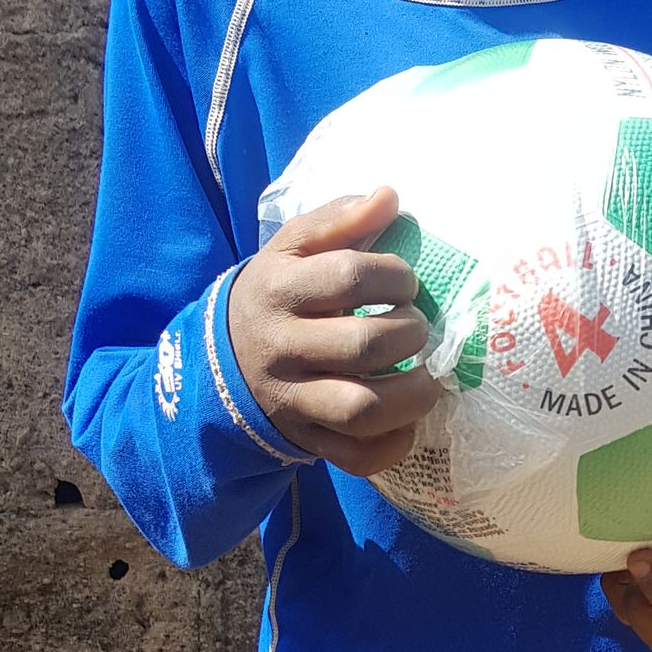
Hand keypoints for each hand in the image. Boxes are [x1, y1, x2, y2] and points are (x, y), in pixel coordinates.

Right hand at [226, 186, 441, 476]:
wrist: (221, 360)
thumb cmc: (277, 294)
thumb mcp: (292, 249)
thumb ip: (339, 221)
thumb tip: (389, 196)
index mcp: (279, 290)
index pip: (349, 277)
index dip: (394, 276)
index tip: (405, 283)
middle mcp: (281, 348)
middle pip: (363, 345)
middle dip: (410, 332)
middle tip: (418, 327)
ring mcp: (293, 400)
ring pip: (362, 407)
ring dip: (413, 394)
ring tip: (429, 378)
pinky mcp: (306, 440)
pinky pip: (356, 455)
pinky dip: (393, 443)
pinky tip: (405, 419)